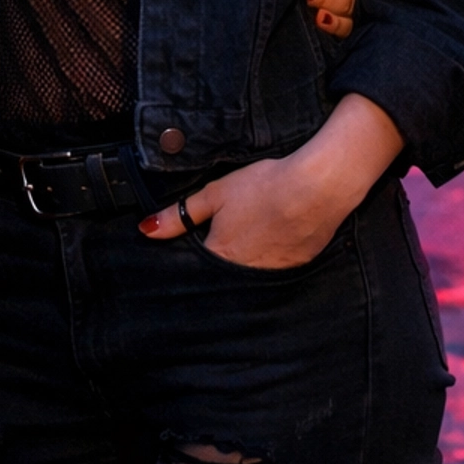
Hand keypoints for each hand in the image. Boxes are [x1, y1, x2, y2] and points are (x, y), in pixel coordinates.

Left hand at [139, 94, 403, 269]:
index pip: (198, 269)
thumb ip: (179, 215)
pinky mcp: (297, 268)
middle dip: (220, 266)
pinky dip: (273, 258)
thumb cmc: (264, 186)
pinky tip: (277, 238)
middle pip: (224, 277)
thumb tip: (146, 230)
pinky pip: (277, 270)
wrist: (317, 189)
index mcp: (221, 256)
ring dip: (247, 263)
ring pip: (251, 276)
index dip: (195, 257)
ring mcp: (274, 275)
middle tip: (229, 239)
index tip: (195, 248)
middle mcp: (245, 274)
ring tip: (254, 236)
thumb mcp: (216, 194)